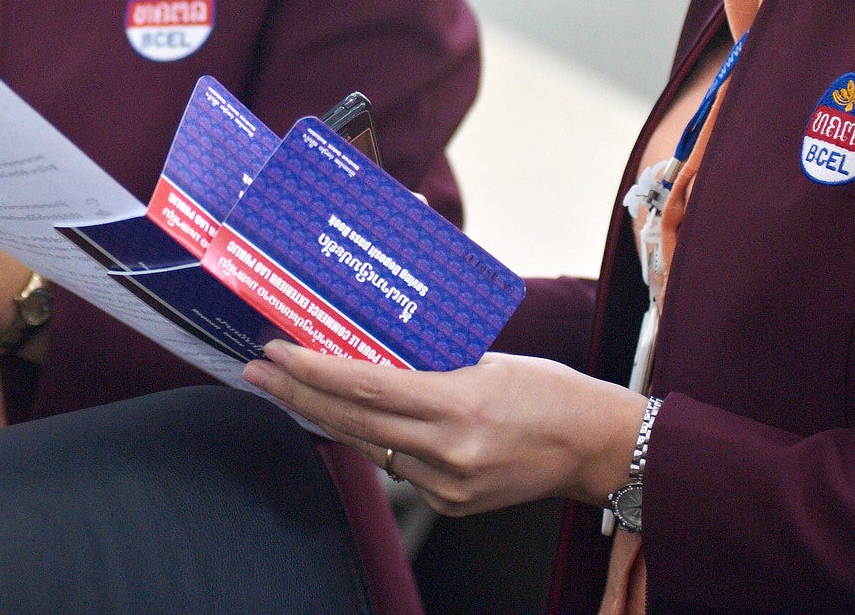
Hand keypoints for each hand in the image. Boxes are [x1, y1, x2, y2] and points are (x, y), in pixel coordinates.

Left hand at [242, 344, 647, 516]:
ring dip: (329, 417)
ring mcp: (449, 484)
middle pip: (352, 422)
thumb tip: (371, 352)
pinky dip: (379, 442)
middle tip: (257, 370)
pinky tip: (362, 422)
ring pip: (370, 447)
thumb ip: (430, 365)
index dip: (314, 370)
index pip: (367, 388)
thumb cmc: (550, 392)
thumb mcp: (488, 360)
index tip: (277, 351)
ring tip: (292, 387)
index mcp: (459, 403)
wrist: (597, 448)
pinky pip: (399, 468)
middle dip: (296, 394)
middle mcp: (449, 450)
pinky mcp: (453, 503)